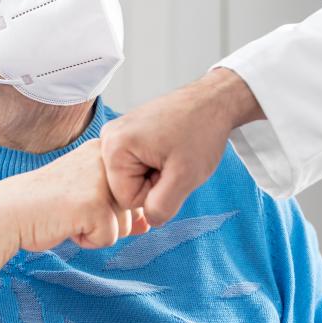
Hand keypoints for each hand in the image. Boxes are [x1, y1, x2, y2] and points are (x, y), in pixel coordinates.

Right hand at [0, 139, 149, 289]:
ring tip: (70, 214)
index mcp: (107, 151)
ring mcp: (102, 181)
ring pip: (125, 226)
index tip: (83, 198)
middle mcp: (107, 160)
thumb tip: (150, 223)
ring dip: (98, 230)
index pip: (136, 191)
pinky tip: (66, 224)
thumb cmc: (49, 205)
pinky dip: (88, 240)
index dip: (112, 206)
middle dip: (106, 220)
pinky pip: (109, 239)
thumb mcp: (90, 198)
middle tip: (74, 208)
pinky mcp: (95, 205)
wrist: (9, 212)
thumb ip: (122, 207)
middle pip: (134, 210)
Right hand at [100, 68, 264, 225]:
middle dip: (153, 183)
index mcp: (114, 147)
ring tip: (172, 153)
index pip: (126, 200)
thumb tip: (148, 221)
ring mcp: (117, 133)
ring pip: (133, 178)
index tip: (171, 169)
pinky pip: (137, 165)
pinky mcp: (128, 133)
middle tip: (173, 160)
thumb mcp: (185, 177)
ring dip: (156, 173)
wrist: (213, 101)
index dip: (154, 192)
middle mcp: (108, 138)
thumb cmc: (201, 132)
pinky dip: (155, 163)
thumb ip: (162, 208)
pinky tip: (169, 148)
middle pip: (125, 189)